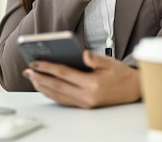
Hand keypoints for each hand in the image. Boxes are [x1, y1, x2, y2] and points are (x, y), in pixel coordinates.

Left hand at [22, 50, 140, 108]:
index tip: (35, 62)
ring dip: (42, 86)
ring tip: (32, 76)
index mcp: (92, 84)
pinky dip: (51, 93)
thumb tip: (83, 53)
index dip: (48, 67)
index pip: (64, 74)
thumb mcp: (110, 62)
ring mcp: (85, 104)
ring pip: (57, 95)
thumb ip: (95, 58)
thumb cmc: (120, 74)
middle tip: (28, 69)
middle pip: (57, 86)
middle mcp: (87, 96)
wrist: (133, 90)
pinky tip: (44, 86)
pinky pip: (63, 100)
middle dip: (40, 77)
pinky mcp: (84, 107)